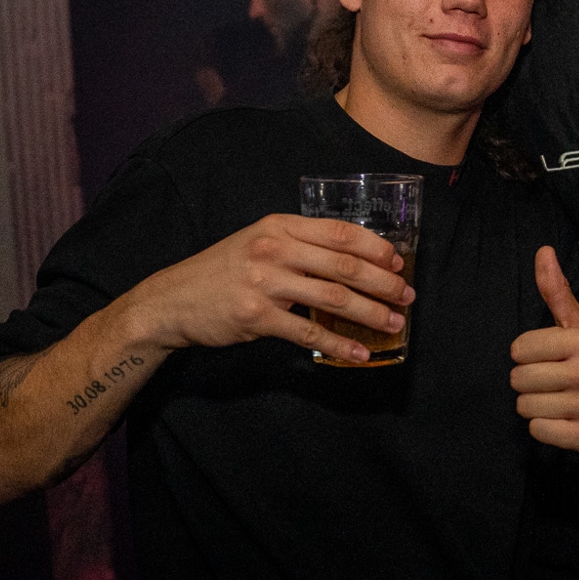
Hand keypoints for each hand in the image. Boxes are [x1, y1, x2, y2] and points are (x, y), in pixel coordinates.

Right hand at [127, 214, 411, 364]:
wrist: (172, 300)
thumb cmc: (223, 270)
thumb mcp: (258, 242)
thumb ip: (298, 245)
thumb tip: (351, 260)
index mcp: (280, 226)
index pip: (340, 232)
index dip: (375, 247)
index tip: (398, 263)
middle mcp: (274, 249)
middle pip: (344, 265)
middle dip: (383, 282)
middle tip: (406, 296)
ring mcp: (265, 283)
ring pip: (333, 298)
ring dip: (370, 313)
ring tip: (393, 324)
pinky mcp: (256, 317)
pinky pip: (308, 332)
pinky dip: (339, 344)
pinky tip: (359, 353)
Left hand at [511, 247, 578, 458]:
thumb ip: (558, 293)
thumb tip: (542, 250)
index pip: (520, 348)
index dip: (529, 356)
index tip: (549, 360)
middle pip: (519, 379)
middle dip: (530, 384)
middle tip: (554, 385)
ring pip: (525, 407)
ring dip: (537, 407)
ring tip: (560, 403)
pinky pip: (538, 431)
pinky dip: (546, 429)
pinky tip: (565, 422)